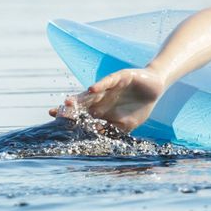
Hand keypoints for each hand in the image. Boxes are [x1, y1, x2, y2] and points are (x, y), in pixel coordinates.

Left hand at [49, 67, 167, 133]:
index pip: (82, 113)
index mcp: (101, 109)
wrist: (155, 89)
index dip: (69, 117)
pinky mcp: (120, 77)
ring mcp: (109, 87)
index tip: (54, 120)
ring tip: (68, 103)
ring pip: (91, 93)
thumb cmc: (139, 108)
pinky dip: (100, 85)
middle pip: (82, 103)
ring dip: (80, 98)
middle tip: (55, 112)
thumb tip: (95, 132)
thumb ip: (111, 129)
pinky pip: (108, 81)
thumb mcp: (125, 124)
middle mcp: (101, 97)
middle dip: (69, 109)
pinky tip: (92, 89)